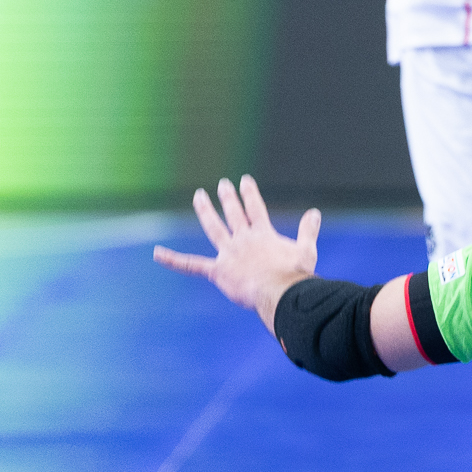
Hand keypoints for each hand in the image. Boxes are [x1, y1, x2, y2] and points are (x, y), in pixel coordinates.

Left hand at [154, 176, 319, 333]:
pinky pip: (191, 265)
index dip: (249, 193)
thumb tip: (314, 212)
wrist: (278, 292)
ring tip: (199, 196)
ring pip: (214, 228)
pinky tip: (156, 253)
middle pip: (233, 214)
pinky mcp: (217, 271)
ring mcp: (228, 254)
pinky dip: (173, 259)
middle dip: (228, 197)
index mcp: (263, 235)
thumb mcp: (307, 250)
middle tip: (222, 184)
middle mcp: (243, 240)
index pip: (255, 208)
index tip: (244, 180)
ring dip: (206, 211)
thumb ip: (309, 230)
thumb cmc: (295, 274)